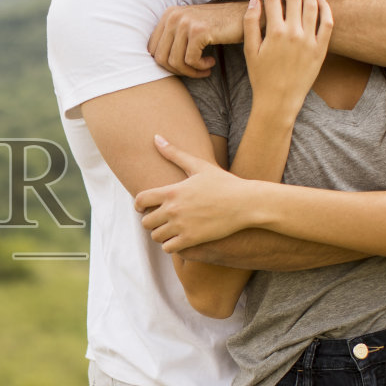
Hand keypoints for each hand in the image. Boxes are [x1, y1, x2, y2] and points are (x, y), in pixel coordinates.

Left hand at [134, 135, 254, 251]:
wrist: (246, 203)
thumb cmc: (224, 182)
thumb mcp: (199, 165)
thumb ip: (174, 153)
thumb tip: (155, 137)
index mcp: (172, 191)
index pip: (140, 200)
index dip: (138, 204)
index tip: (143, 207)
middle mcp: (174, 209)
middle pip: (145, 222)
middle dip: (150, 220)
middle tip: (159, 220)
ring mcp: (182, 226)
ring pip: (156, 236)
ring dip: (160, 234)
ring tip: (169, 230)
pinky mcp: (192, 239)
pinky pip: (169, 248)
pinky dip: (171, 245)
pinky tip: (179, 239)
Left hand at [148, 2, 245, 77]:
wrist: (245, 16)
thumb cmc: (218, 26)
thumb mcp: (190, 27)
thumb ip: (172, 38)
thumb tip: (155, 61)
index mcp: (168, 15)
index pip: (152, 49)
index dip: (166, 65)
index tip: (183, 67)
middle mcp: (174, 16)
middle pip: (161, 57)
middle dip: (178, 71)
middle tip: (194, 72)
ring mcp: (185, 22)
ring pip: (175, 61)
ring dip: (191, 72)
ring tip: (204, 70)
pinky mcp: (198, 31)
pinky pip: (191, 60)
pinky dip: (200, 67)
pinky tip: (211, 63)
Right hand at [244, 0, 332, 115]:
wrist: (279, 99)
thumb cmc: (261, 76)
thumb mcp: (249, 50)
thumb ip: (250, 23)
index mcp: (274, 32)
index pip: (274, 0)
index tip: (270, 0)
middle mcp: (294, 33)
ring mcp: (310, 40)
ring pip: (312, 6)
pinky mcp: (321, 48)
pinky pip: (328, 22)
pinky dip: (326, 7)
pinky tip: (321, 0)